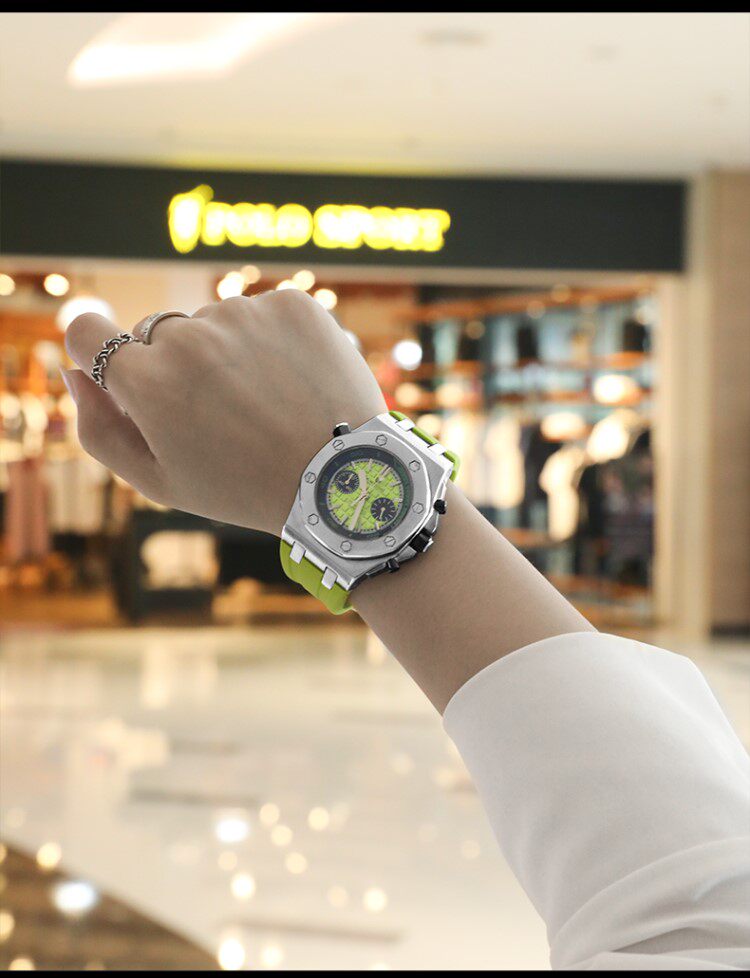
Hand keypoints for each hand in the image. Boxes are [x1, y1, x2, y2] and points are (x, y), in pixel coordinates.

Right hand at [62, 291, 385, 535]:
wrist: (341, 478)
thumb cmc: (243, 486)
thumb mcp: (158, 480)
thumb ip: (98, 427)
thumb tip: (73, 372)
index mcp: (146, 379)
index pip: (86, 332)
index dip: (98, 352)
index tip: (125, 373)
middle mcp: (189, 335)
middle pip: (157, 334)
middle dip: (176, 367)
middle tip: (220, 414)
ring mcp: (243, 313)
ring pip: (214, 323)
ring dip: (228, 353)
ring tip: (265, 404)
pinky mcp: (292, 305)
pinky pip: (262, 314)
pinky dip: (271, 341)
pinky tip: (291, 383)